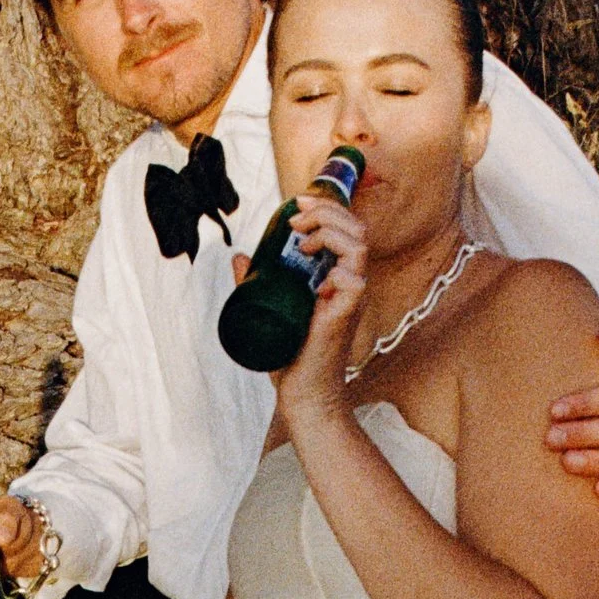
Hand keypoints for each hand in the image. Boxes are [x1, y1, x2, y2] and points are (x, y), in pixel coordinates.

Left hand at [264, 186, 368, 424]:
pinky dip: (338, 272)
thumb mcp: (270, 309)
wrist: (302, 395)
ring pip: (359, 247)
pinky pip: (356, 283)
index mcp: (336, 276)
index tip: (295, 204)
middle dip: (326, 211)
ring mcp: (350, 300)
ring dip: (330, 233)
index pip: (346, 228)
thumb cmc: (291, 358)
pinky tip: (317, 278)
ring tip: (302, 242)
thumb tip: (239, 256)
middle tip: (294, 218)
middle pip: (356, 229)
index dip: (326, 207)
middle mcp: (348, 284)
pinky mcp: (346, 317)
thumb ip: (255, 283)